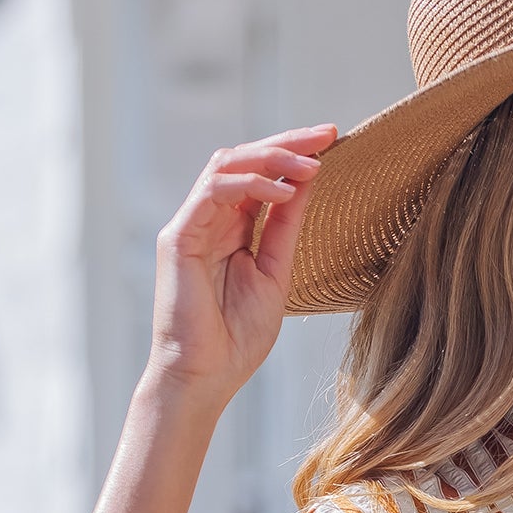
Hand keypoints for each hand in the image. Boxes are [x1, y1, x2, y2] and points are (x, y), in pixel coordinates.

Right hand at [147, 124, 337, 403]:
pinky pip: (213, 192)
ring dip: (272, 158)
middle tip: (328, 134)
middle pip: (244, 159)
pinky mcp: (178, 237)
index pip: (261, 175)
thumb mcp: (275, 275)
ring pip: (227, 165)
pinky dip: (249, 184)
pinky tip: (284, 191)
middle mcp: (208, 219)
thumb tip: (306, 183)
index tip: (334, 141)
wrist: (205, 378)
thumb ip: (285, 229)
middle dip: (287, 142)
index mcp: (231, 229)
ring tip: (312, 164)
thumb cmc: (236, 340)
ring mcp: (191, 225)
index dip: (294, 154)